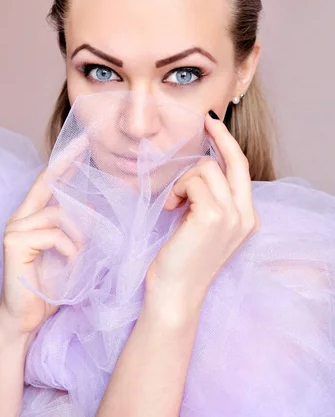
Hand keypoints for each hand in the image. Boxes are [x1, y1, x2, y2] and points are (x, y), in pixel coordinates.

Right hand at [0, 133, 89, 341]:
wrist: (25, 318)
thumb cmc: (48, 286)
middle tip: (97, 190)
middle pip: (51, 188)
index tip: (82, 141)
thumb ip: (76, 230)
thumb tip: (96, 209)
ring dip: (79, 235)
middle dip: (72, 174)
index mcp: (32, 217)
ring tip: (82, 254)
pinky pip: (54, 234)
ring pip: (58, 214)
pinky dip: (70, 248)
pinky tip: (71, 262)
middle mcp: (20, 218)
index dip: (65, 160)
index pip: (48, 180)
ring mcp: (15, 229)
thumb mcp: (69, 252)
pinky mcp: (15, 243)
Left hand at [145, 111, 260, 318]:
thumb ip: (210, 200)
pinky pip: (192, 179)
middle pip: (235, 161)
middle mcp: (246, 216)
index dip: (227, 145)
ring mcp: (232, 215)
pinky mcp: (213, 215)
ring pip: (207, 168)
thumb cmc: (182, 262)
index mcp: (247, 219)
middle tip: (204, 121)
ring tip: (172, 203)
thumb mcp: (203, 227)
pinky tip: (169, 209)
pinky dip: (176, 189)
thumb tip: (200, 167)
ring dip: (182, 181)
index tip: (213, 126)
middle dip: (219, 137)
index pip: (241, 171)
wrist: (175, 295)